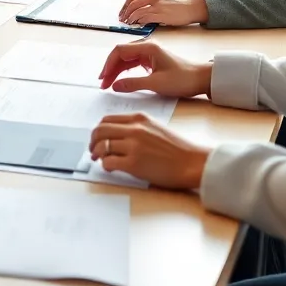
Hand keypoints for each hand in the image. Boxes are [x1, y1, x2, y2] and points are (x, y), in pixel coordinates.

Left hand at [90, 113, 208, 189]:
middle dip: (92, 141)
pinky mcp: (134, 163)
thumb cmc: (178, 149)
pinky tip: (110, 167)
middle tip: (92, 150)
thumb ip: (136, 128)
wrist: (193, 162)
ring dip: (96, 153)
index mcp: (138, 119)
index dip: (98, 130)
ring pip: (101, 146)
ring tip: (99, 159)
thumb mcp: (155, 128)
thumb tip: (116, 136)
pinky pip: (109, 161)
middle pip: (100, 131)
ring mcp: (133, 146)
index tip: (97, 138)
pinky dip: (105, 165)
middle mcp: (134, 129)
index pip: (107, 120)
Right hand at [99, 40, 211, 98]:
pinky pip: (132, 64)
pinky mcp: (151, 60)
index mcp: (148, 47)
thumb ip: (133, 84)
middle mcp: (146, 47)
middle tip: (103, 83)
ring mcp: (149, 53)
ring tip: (108, 84)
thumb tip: (115, 85)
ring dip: (116, 71)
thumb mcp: (156, 84)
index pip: (120, 51)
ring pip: (125, 60)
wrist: (201, 79)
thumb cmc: (183, 79)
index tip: (103, 77)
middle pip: (121, 54)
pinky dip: (124, 71)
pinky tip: (120, 80)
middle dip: (110, 68)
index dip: (108, 64)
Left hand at [119, 0, 206, 27]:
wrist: (190, 7)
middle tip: (122, 19)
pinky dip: (138, 21)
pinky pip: (145, 18)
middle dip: (125, 12)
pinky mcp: (161, 14)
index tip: (122, 12)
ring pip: (137, 11)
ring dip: (130, 18)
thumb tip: (136, 9)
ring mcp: (156, 5)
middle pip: (132, 3)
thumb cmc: (176, 4)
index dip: (124, 5)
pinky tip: (137, 24)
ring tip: (128, 23)